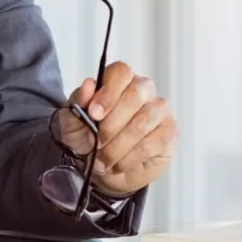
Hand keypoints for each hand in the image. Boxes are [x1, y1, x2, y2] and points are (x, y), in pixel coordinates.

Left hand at [63, 62, 177, 196]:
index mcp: (118, 80)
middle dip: (111, 124)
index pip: (121, 72)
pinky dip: (131, 157)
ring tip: (103, 159)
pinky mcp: (169, 133)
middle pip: (135, 95)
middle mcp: (143, 89)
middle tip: (96, 143)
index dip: (108, 93)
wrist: (100, 168)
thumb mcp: (73, 120)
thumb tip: (89, 84)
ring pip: (143, 122)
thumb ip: (79, 101)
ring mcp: (159, 110)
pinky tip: (118, 164)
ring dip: (119, 145)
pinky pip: (153, 143)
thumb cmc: (86, 137)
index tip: (93, 114)